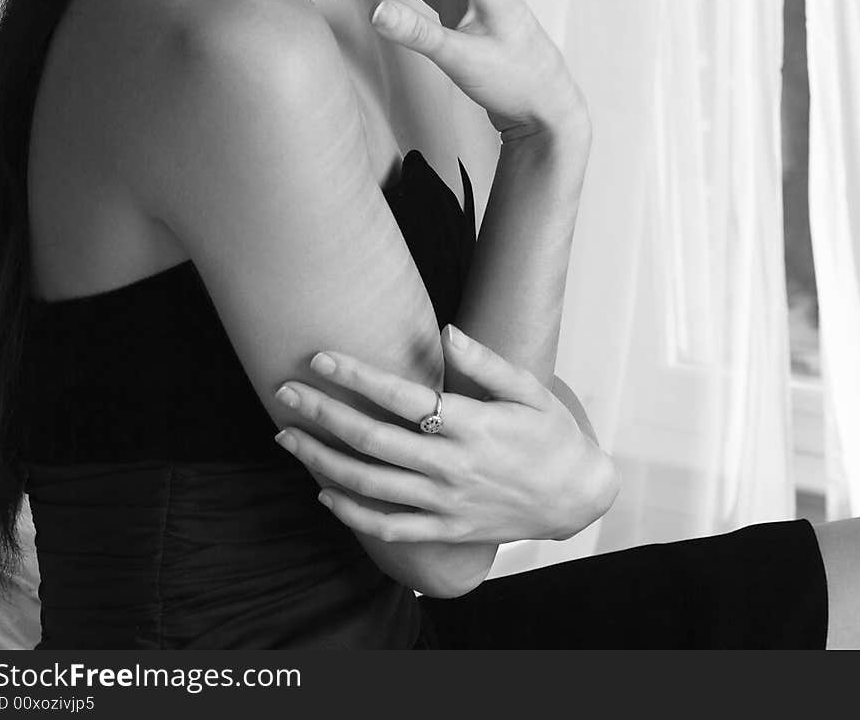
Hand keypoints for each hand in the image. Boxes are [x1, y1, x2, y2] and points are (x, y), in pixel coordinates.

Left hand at [272, 326, 619, 544]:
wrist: (576, 497)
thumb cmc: (550, 435)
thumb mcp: (529, 391)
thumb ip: (485, 362)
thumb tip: (446, 330)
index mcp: (471, 424)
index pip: (401, 396)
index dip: (356, 376)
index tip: (320, 357)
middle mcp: (451, 465)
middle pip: (372, 440)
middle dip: (322, 414)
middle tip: (284, 392)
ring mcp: (445, 503)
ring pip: (369, 485)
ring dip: (321, 460)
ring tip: (287, 437)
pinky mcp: (445, 530)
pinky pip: (387, 526)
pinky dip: (351, 512)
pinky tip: (324, 491)